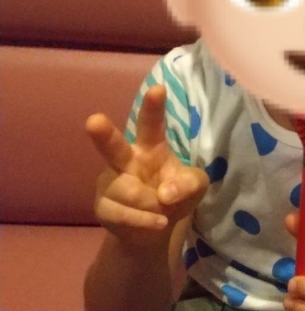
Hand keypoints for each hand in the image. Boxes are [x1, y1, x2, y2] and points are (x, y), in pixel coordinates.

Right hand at [85, 85, 208, 246]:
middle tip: (94, 121)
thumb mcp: (195, 187)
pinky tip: (158, 221)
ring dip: (152, 205)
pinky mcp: (103, 206)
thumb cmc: (176, 195)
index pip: (152, 124)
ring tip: (163, 210)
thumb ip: (189, 184)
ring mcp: (111, 183)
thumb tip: (166, 193)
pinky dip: (145, 221)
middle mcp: (127, 160)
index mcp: (151, 147)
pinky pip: (123, 214)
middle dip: (104, 135)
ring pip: (128, 192)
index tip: (158, 88)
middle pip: (114, 147)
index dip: (154, 107)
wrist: (155, 229)